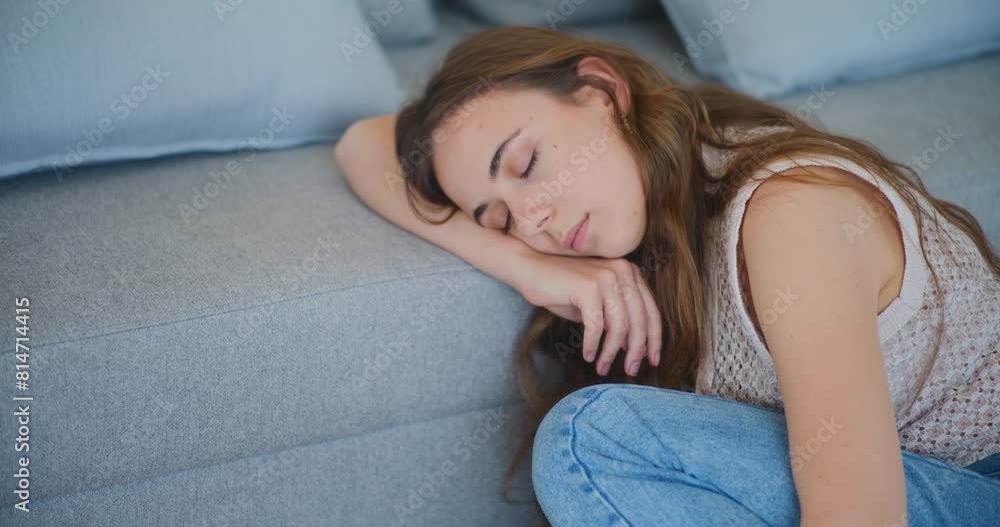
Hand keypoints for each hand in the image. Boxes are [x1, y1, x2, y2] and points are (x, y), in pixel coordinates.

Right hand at [514, 253, 661, 376]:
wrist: (529, 267)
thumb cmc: (561, 288)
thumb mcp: (596, 304)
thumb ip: (616, 320)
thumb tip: (633, 348)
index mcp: (629, 273)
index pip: (651, 310)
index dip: (654, 339)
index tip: (652, 360)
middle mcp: (622, 272)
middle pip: (640, 320)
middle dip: (636, 351)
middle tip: (630, 370)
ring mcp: (606, 277)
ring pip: (619, 326)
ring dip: (611, 352)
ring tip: (603, 367)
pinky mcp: (588, 287)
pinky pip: (596, 326)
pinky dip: (592, 344)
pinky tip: (587, 355)